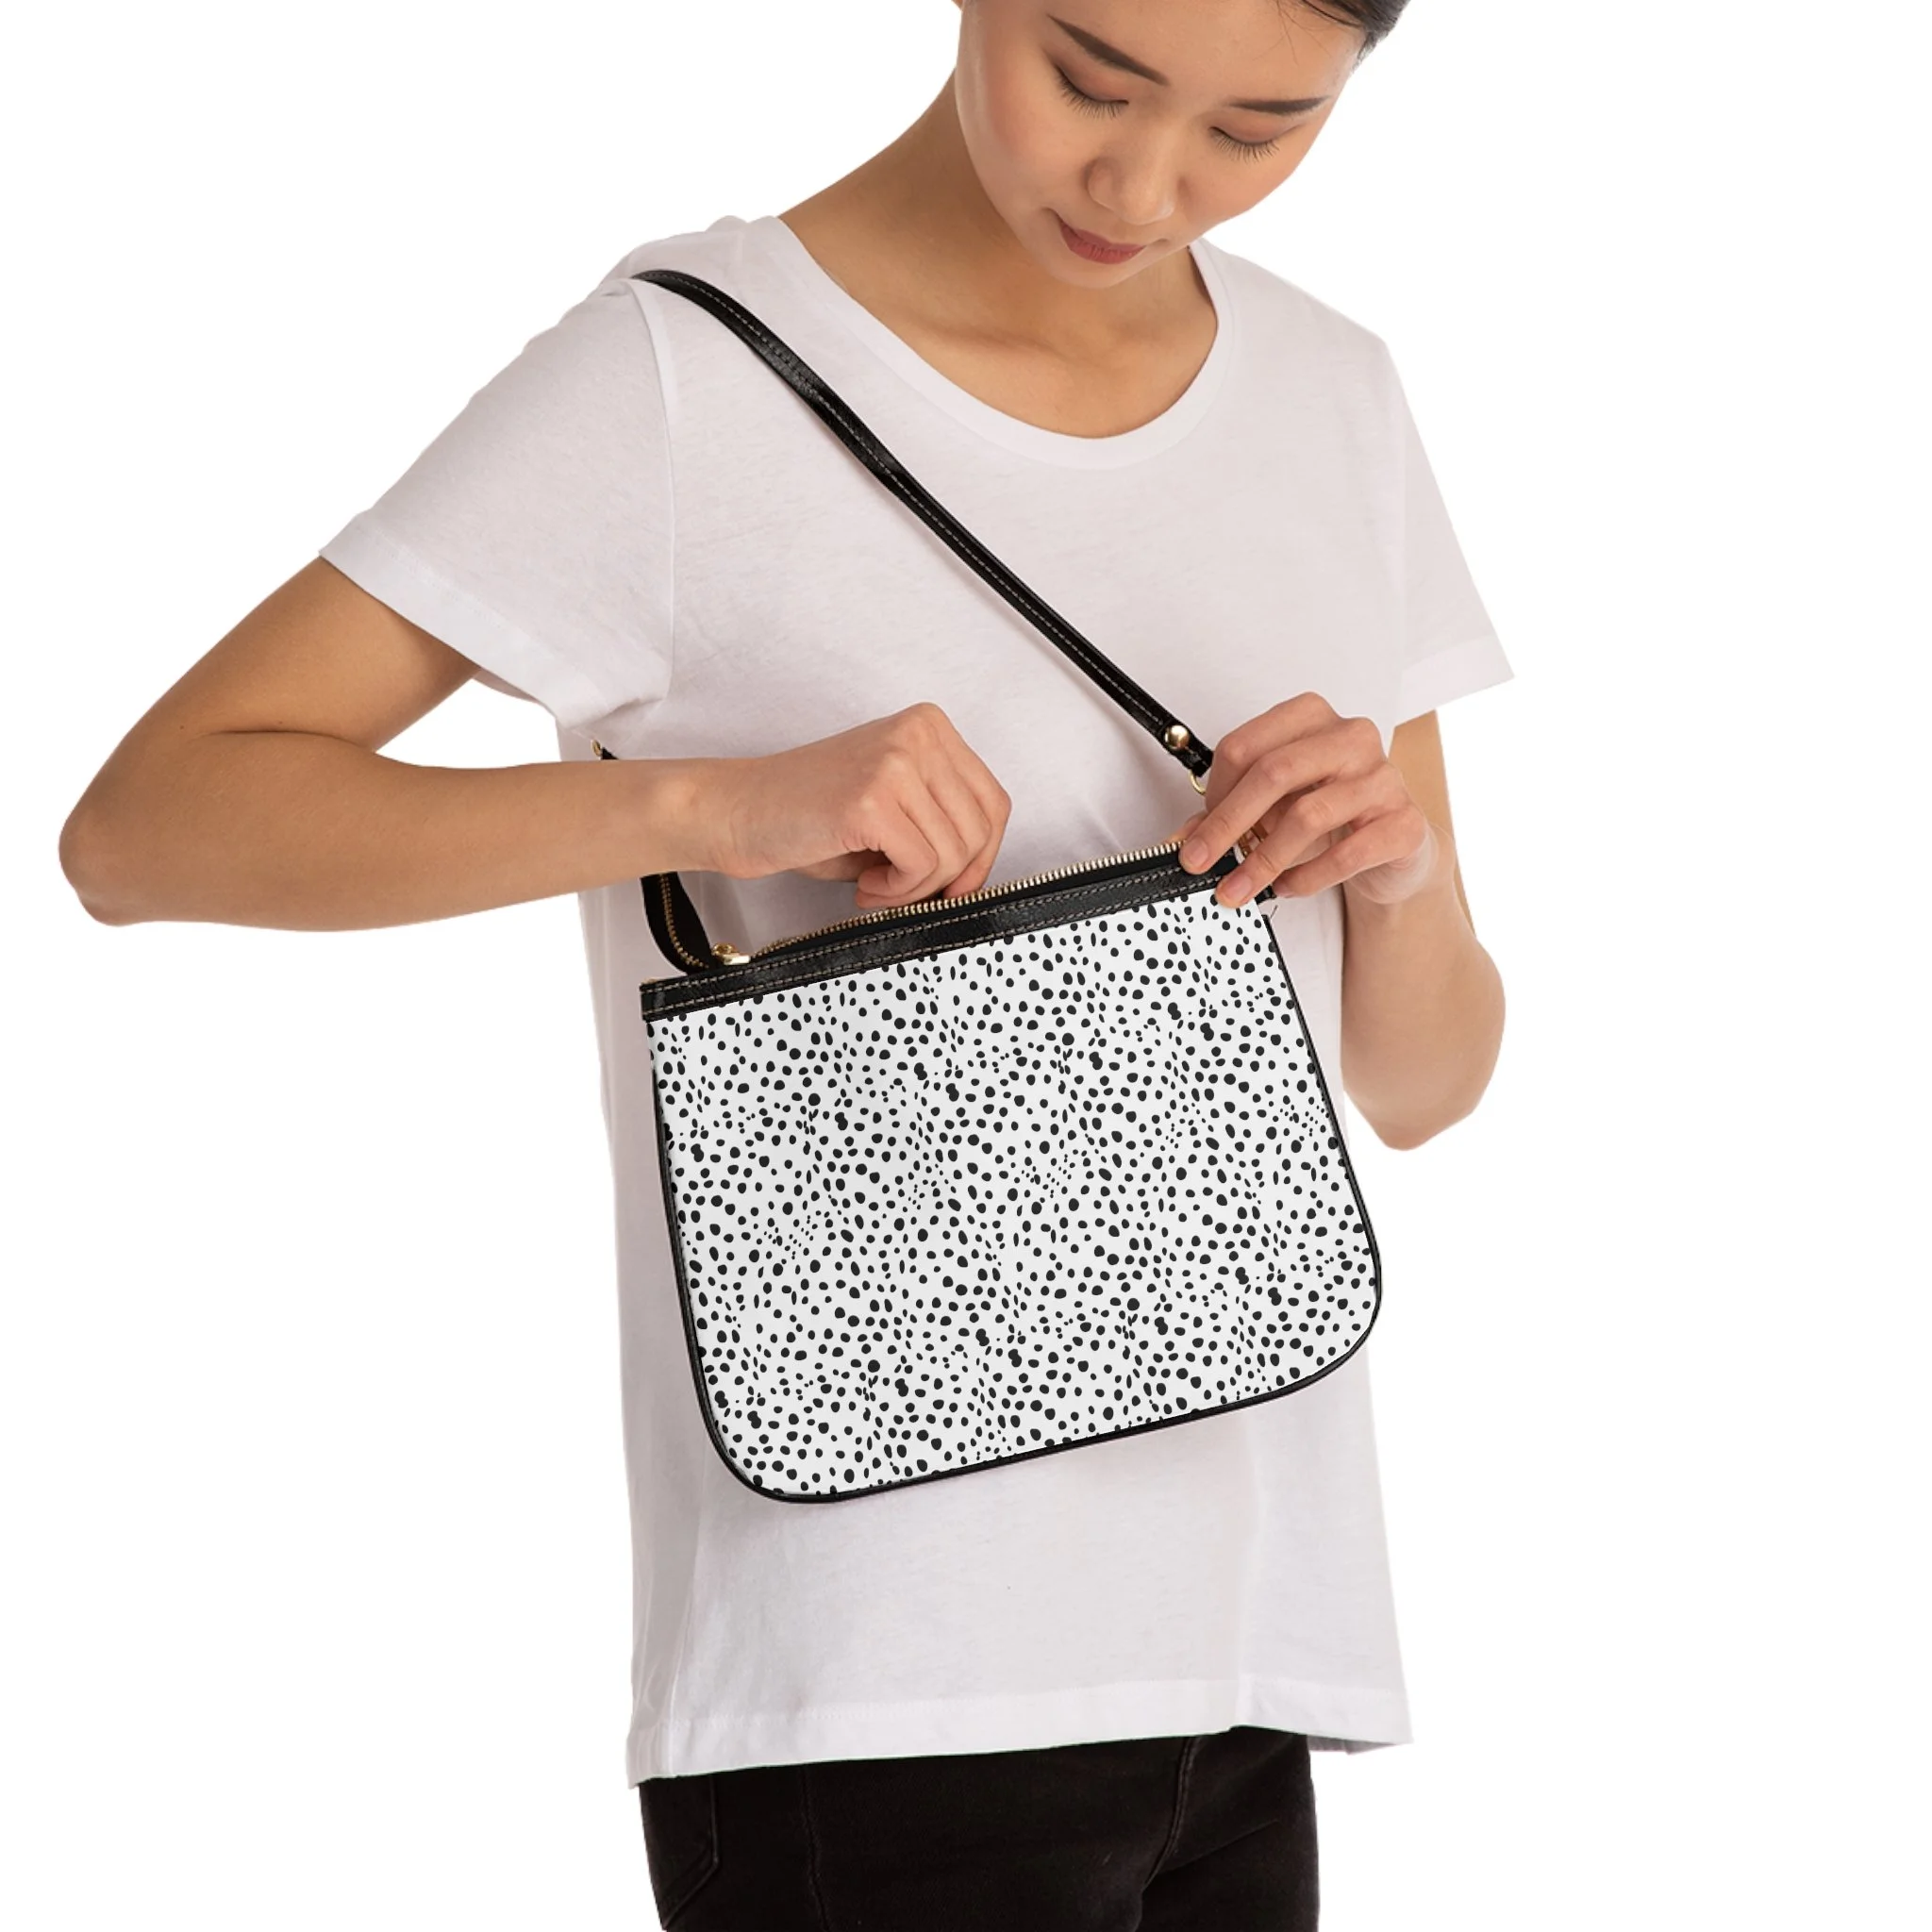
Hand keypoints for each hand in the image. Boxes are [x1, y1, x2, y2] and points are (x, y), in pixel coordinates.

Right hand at [706, 702, 1011, 908]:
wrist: (738, 810)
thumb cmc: (809, 812)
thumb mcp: (894, 803)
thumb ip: (941, 821)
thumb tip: (979, 874)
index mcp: (930, 727)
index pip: (994, 804)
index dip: (980, 858)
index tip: (951, 884)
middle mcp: (919, 734)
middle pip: (979, 831)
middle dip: (948, 879)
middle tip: (904, 890)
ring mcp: (896, 762)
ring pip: (953, 853)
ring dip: (916, 889)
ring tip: (877, 886)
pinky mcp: (872, 799)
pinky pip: (921, 866)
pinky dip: (897, 890)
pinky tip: (864, 884)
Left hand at [1167, 693, 1441, 907]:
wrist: (1396, 841)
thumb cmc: (1331, 810)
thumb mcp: (1276, 804)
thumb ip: (1230, 814)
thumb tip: (1181, 841)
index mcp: (1310, 717)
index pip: (1245, 746)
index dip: (1214, 794)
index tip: (1197, 833)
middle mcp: (1350, 736)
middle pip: (1272, 773)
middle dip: (1227, 825)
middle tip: (1200, 863)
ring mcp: (1382, 777)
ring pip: (1307, 815)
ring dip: (1264, 860)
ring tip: (1241, 887)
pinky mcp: (1402, 821)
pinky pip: (1346, 853)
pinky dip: (1307, 876)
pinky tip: (1287, 887)